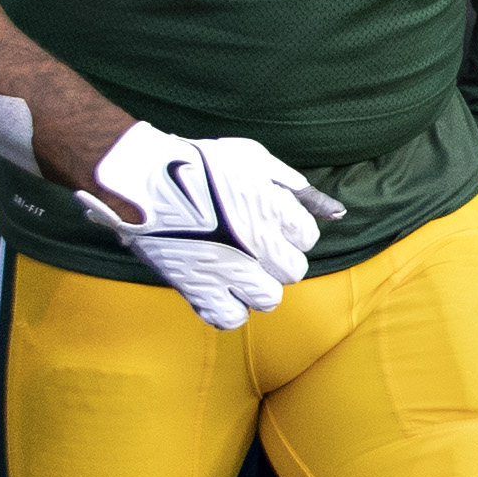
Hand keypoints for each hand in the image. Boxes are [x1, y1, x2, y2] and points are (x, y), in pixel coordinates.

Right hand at [79, 121, 342, 330]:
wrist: (143, 178)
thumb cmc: (198, 162)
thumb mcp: (252, 159)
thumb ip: (293, 185)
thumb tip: (334, 211)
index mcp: (275, 210)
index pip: (306, 237)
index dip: (289, 230)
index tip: (268, 222)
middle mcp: (259, 245)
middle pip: (292, 271)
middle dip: (277, 260)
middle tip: (253, 248)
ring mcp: (230, 270)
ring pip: (268, 299)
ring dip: (256, 286)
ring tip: (235, 269)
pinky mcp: (199, 289)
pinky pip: (229, 318)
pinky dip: (227, 308)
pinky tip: (218, 289)